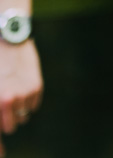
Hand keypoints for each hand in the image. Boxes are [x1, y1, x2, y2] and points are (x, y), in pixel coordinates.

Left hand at [0, 39, 41, 156]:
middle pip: (11, 127)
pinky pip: (33, 106)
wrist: (8, 38)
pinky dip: (29, 100)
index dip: (2, 139)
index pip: (2, 129)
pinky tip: (23, 85)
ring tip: (13, 90)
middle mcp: (8, 101)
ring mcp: (23, 95)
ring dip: (19, 108)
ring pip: (23, 117)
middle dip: (7, 120)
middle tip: (5, 104)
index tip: (4, 150)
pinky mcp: (36, 87)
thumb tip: (4, 127)